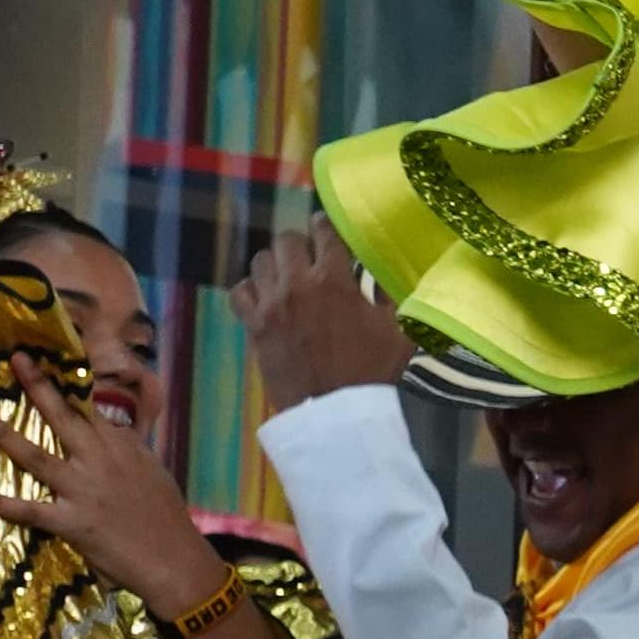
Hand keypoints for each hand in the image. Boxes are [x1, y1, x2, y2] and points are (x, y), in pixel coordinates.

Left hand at [0, 352, 230, 613]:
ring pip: (37, 456)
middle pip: (64, 417)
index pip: (97, 404)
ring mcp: (83, 490)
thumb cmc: (167, 517)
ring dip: (5, 435)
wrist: (173, 560)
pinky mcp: (70, 521)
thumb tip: (115, 425)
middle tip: (16, 360)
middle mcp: (101, 461)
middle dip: (38, 387)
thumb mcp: (153, 472)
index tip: (56, 354)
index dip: (75, 379)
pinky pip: (28, 510)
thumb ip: (129, 447)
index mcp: (125, 448)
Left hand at [234, 220, 415, 411]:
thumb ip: (392, 296)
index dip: (328, 226)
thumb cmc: (372, 371)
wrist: (335, 411)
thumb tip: (385, 275)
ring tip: (288, 277)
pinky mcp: (253, 325)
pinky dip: (251, 290)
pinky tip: (265, 298)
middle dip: (301, 243)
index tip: (331, 232)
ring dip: (276, 264)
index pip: (325, 231)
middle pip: (287, 239)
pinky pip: (239, 291)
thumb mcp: (400, 331)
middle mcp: (296, 284)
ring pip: (261, 261)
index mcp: (334, 280)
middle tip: (311, 258)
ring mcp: (270, 304)